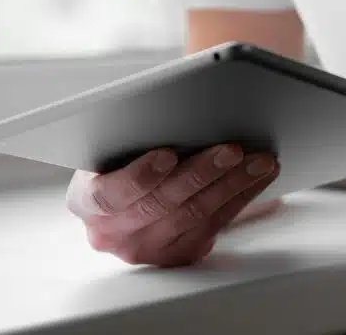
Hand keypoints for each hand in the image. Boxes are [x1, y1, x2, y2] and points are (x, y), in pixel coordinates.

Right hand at [66, 145, 281, 266]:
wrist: (136, 186)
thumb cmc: (126, 152)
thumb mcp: (117, 140)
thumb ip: (136, 128)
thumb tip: (181, 92)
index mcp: (86, 200)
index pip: (108, 194)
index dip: (139, 176)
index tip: (167, 154)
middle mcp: (112, 232)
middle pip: (161, 205)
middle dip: (201, 173)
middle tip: (232, 149)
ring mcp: (147, 248)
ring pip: (195, 215)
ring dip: (233, 184)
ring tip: (258, 159)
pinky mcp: (181, 254)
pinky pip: (216, 224)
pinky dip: (242, 196)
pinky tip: (259, 175)